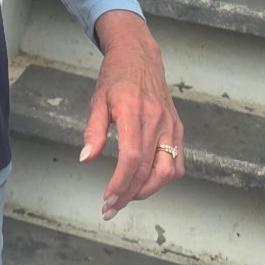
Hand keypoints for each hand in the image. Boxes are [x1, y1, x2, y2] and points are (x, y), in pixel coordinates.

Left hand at [80, 11, 183, 216]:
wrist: (140, 57)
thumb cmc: (116, 78)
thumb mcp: (97, 100)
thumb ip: (93, 131)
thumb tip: (86, 159)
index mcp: (133, 112)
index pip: (132, 158)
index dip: (120, 183)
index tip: (107, 198)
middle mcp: (157, 121)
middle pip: (147, 170)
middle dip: (128, 194)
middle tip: (110, 208)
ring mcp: (171, 125)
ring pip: (168, 171)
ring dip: (148, 190)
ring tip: (127, 196)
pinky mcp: (177, 128)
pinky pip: (177, 162)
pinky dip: (163, 179)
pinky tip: (146, 183)